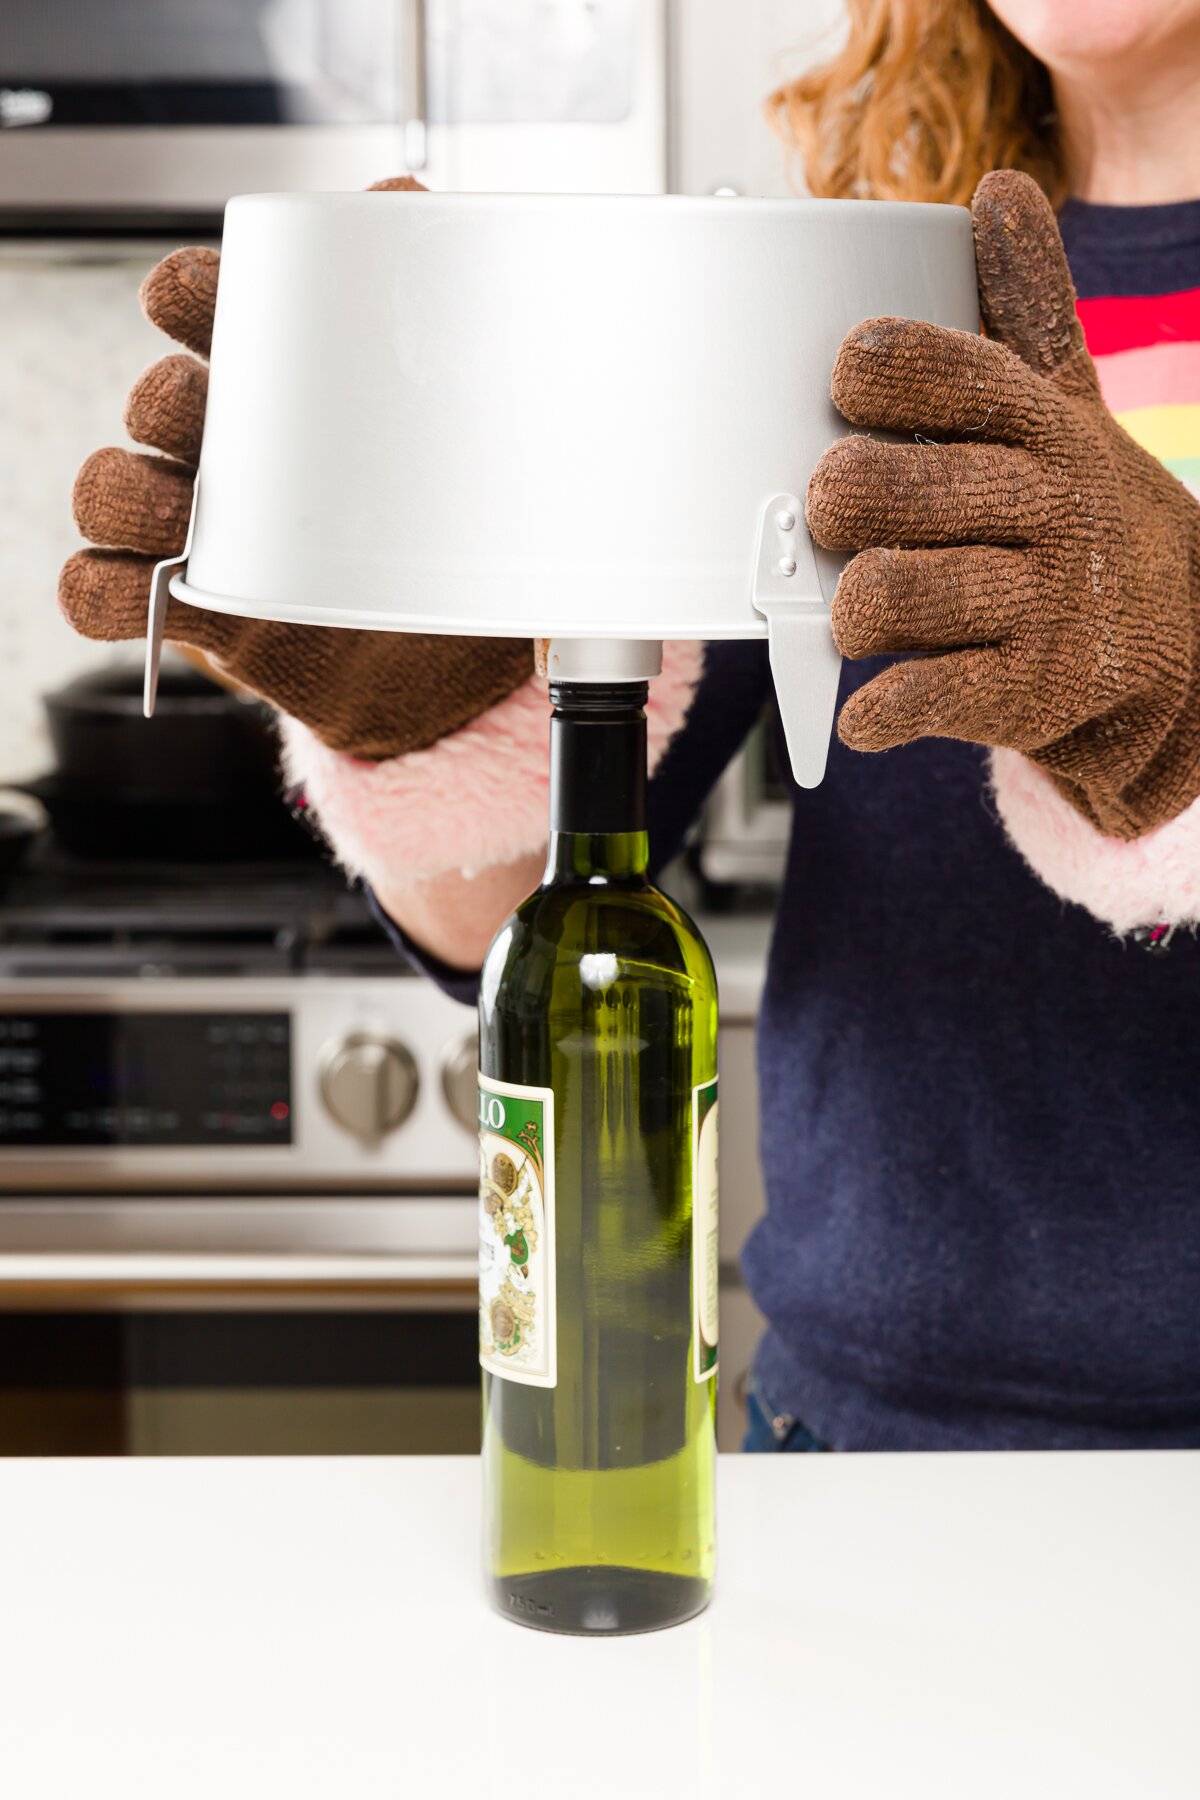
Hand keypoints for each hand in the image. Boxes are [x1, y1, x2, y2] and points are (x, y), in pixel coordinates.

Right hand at [59, 178, 531, 760]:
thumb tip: (398, 198)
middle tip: (204, 416)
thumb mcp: (457, 422)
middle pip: (156, 400)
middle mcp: (226, 450)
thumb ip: (434, 305)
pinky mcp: (188, 613)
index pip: (203, 308)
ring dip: (120, 491)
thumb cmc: (439, 526)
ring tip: (178, 517)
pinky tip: (143, 594)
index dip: (183, 294)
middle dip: (163, 400)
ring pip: (106, 488)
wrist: (445, 653)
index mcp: (280, 385)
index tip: (188, 296)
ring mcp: (197, 532)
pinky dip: (98, 592)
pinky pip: (97, 591)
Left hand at [807, 170, 1199, 839]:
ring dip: (852, 606)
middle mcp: (1044, 507)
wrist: (1175, 649)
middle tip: (832, 511)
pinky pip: (929, 694)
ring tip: (854, 611)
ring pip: (895, 592)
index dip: (883, 371)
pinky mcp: (1028, 689)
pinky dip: (881, 708)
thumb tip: (999, 192)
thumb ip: (1026, 311)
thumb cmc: (1086, 516)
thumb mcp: (1068, 410)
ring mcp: (1039, 603)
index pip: (953, 374)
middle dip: (841, 498)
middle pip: (895, 488)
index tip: (849, 379)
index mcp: (1042, 427)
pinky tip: (863, 709)